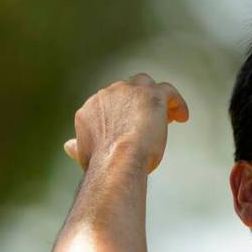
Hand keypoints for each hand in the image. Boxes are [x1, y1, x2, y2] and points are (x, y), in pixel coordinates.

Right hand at [63, 73, 189, 172]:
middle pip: (128, 91)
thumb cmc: (103, 165)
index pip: (110, 102)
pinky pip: (168, 90)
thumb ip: (79, 146)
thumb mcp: (87, 155)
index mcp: (90, 108)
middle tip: (153, 121)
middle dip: (139, 104)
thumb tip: (68, 146)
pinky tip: (183, 117)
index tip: (135, 128)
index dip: (124, 113)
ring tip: (170, 117)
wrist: (117, 162)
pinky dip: (176, 101)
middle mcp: (107, 94)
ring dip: (157, 99)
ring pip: (147, 85)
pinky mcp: (151, 94)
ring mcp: (129, 91)